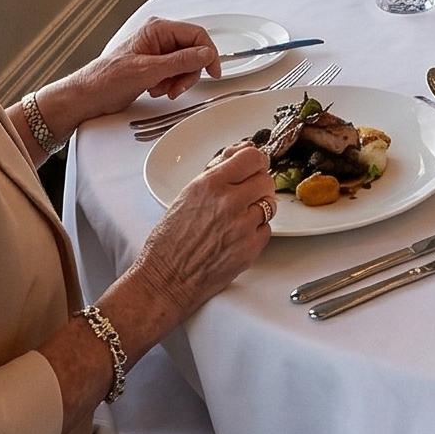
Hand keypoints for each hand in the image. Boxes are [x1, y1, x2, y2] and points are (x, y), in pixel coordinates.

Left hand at [70, 18, 220, 120]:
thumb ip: (180, 61)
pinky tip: (155, 90)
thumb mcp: (148, 70)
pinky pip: (175, 74)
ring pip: (185, 65)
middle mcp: (159, 38)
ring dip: (178, 81)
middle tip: (177, 88)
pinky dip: (170, 85)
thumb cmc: (107, 79)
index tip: (213, 71)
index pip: (196, 35)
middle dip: (188, 73)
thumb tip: (206, 54)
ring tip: (162, 90)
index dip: (208, 53)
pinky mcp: (155, 66)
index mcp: (157, 29)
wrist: (88, 96)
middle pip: (193, 51)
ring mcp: (157, 53)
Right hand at [130, 140, 276, 317]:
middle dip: (258, 185)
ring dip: (259, 208)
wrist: (164, 280)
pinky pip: (266, 229)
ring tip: (240, 218)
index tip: (254, 167)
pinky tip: (238, 236)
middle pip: (266, 180)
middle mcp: (229, 202)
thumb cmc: (169, 241)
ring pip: (270, 204)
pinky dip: (256, 231)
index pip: (252, 157)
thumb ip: (217, 174)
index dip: (256, 162)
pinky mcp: (250, 249)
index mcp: (210, 185)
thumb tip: (241, 153)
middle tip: (247, 194)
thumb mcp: (187, 196)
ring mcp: (242, 226)